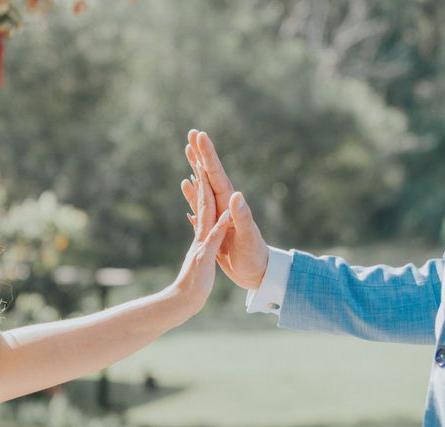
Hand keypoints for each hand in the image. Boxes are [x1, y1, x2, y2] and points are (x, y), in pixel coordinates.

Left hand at [171, 161, 231, 315]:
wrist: (182, 303)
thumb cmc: (194, 286)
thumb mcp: (206, 261)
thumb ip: (214, 238)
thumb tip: (223, 216)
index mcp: (204, 233)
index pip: (207, 202)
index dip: (205, 181)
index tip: (205, 159)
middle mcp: (201, 233)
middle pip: (202, 198)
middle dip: (199, 176)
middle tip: (196, 153)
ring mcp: (201, 239)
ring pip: (201, 209)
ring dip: (199, 190)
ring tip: (195, 172)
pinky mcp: (202, 248)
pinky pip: (203, 225)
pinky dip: (201, 213)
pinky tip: (197, 208)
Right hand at [180, 130, 268, 289]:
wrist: (258, 273)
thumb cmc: (255, 258)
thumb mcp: (249, 239)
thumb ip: (242, 218)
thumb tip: (235, 195)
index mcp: (230, 206)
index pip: (217, 175)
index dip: (208, 155)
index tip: (199, 134)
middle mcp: (224, 206)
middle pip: (209, 175)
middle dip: (200, 155)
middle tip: (191, 134)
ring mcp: (218, 215)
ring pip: (203, 187)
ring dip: (195, 170)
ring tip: (188, 153)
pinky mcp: (213, 226)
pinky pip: (199, 205)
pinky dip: (192, 194)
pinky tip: (186, 186)